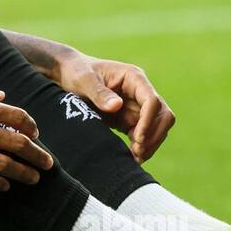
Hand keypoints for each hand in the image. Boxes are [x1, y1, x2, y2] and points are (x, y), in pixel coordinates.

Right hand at [0, 67, 53, 191]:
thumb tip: (2, 94)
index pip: (18, 116)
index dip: (32, 126)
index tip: (37, 134)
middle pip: (18, 144)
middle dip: (38, 156)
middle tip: (48, 165)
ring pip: (4, 165)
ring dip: (23, 174)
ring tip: (34, 179)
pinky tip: (4, 186)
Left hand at [53, 50, 175, 162]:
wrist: (69, 76)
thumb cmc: (77, 72)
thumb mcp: (84, 80)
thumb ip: (99, 92)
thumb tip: (117, 106)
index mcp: (133, 78)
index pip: (152, 101)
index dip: (149, 121)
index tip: (137, 138)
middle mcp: (140, 92)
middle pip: (162, 115)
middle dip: (154, 135)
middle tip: (137, 151)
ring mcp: (136, 106)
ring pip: (156, 128)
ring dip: (149, 144)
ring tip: (134, 158)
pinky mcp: (129, 119)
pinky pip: (143, 135)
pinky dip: (140, 147)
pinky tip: (130, 157)